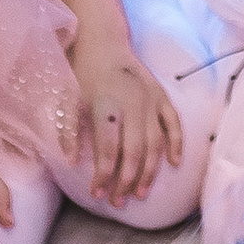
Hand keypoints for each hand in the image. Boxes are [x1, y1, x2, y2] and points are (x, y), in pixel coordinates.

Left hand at [72, 34, 183, 206]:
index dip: (103, 174)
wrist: (103, 42)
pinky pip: (173, 123)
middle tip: (118, 201)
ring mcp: (150, 100)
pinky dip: (176, 143)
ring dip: (149, 171)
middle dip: (127, 180)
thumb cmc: (82, 74)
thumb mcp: (67, 100)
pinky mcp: (162, 95)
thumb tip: (71, 162)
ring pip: (155, 143)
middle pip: (134, 151)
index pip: (108, 148)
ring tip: (141, 193)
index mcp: (106, 104)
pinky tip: (174, 163)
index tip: (97, 193)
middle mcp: (132, 103)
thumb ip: (69, 131)